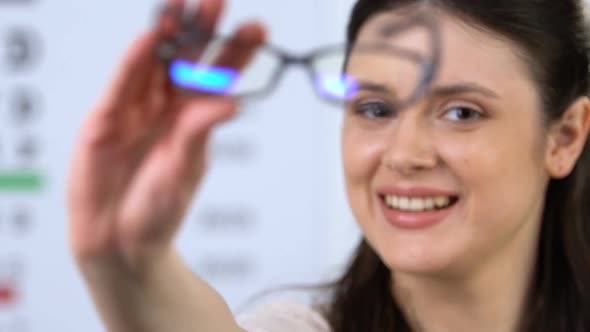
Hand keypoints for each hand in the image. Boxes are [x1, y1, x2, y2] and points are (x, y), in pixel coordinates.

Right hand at [67, 0, 265, 271]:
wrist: (119, 240)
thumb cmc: (159, 208)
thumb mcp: (185, 170)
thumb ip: (199, 133)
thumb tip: (230, 101)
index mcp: (194, 118)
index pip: (218, 78)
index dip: (236, 52)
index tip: (257, 28)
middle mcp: (167, 107)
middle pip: (187, 60)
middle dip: (202, 30)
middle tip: (217, 1)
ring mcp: (136, 108)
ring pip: (153, 63)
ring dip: (167, 33)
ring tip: (183, 5)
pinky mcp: (106, 117)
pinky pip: (122, 84)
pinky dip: (134, 61)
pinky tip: (151, 37)